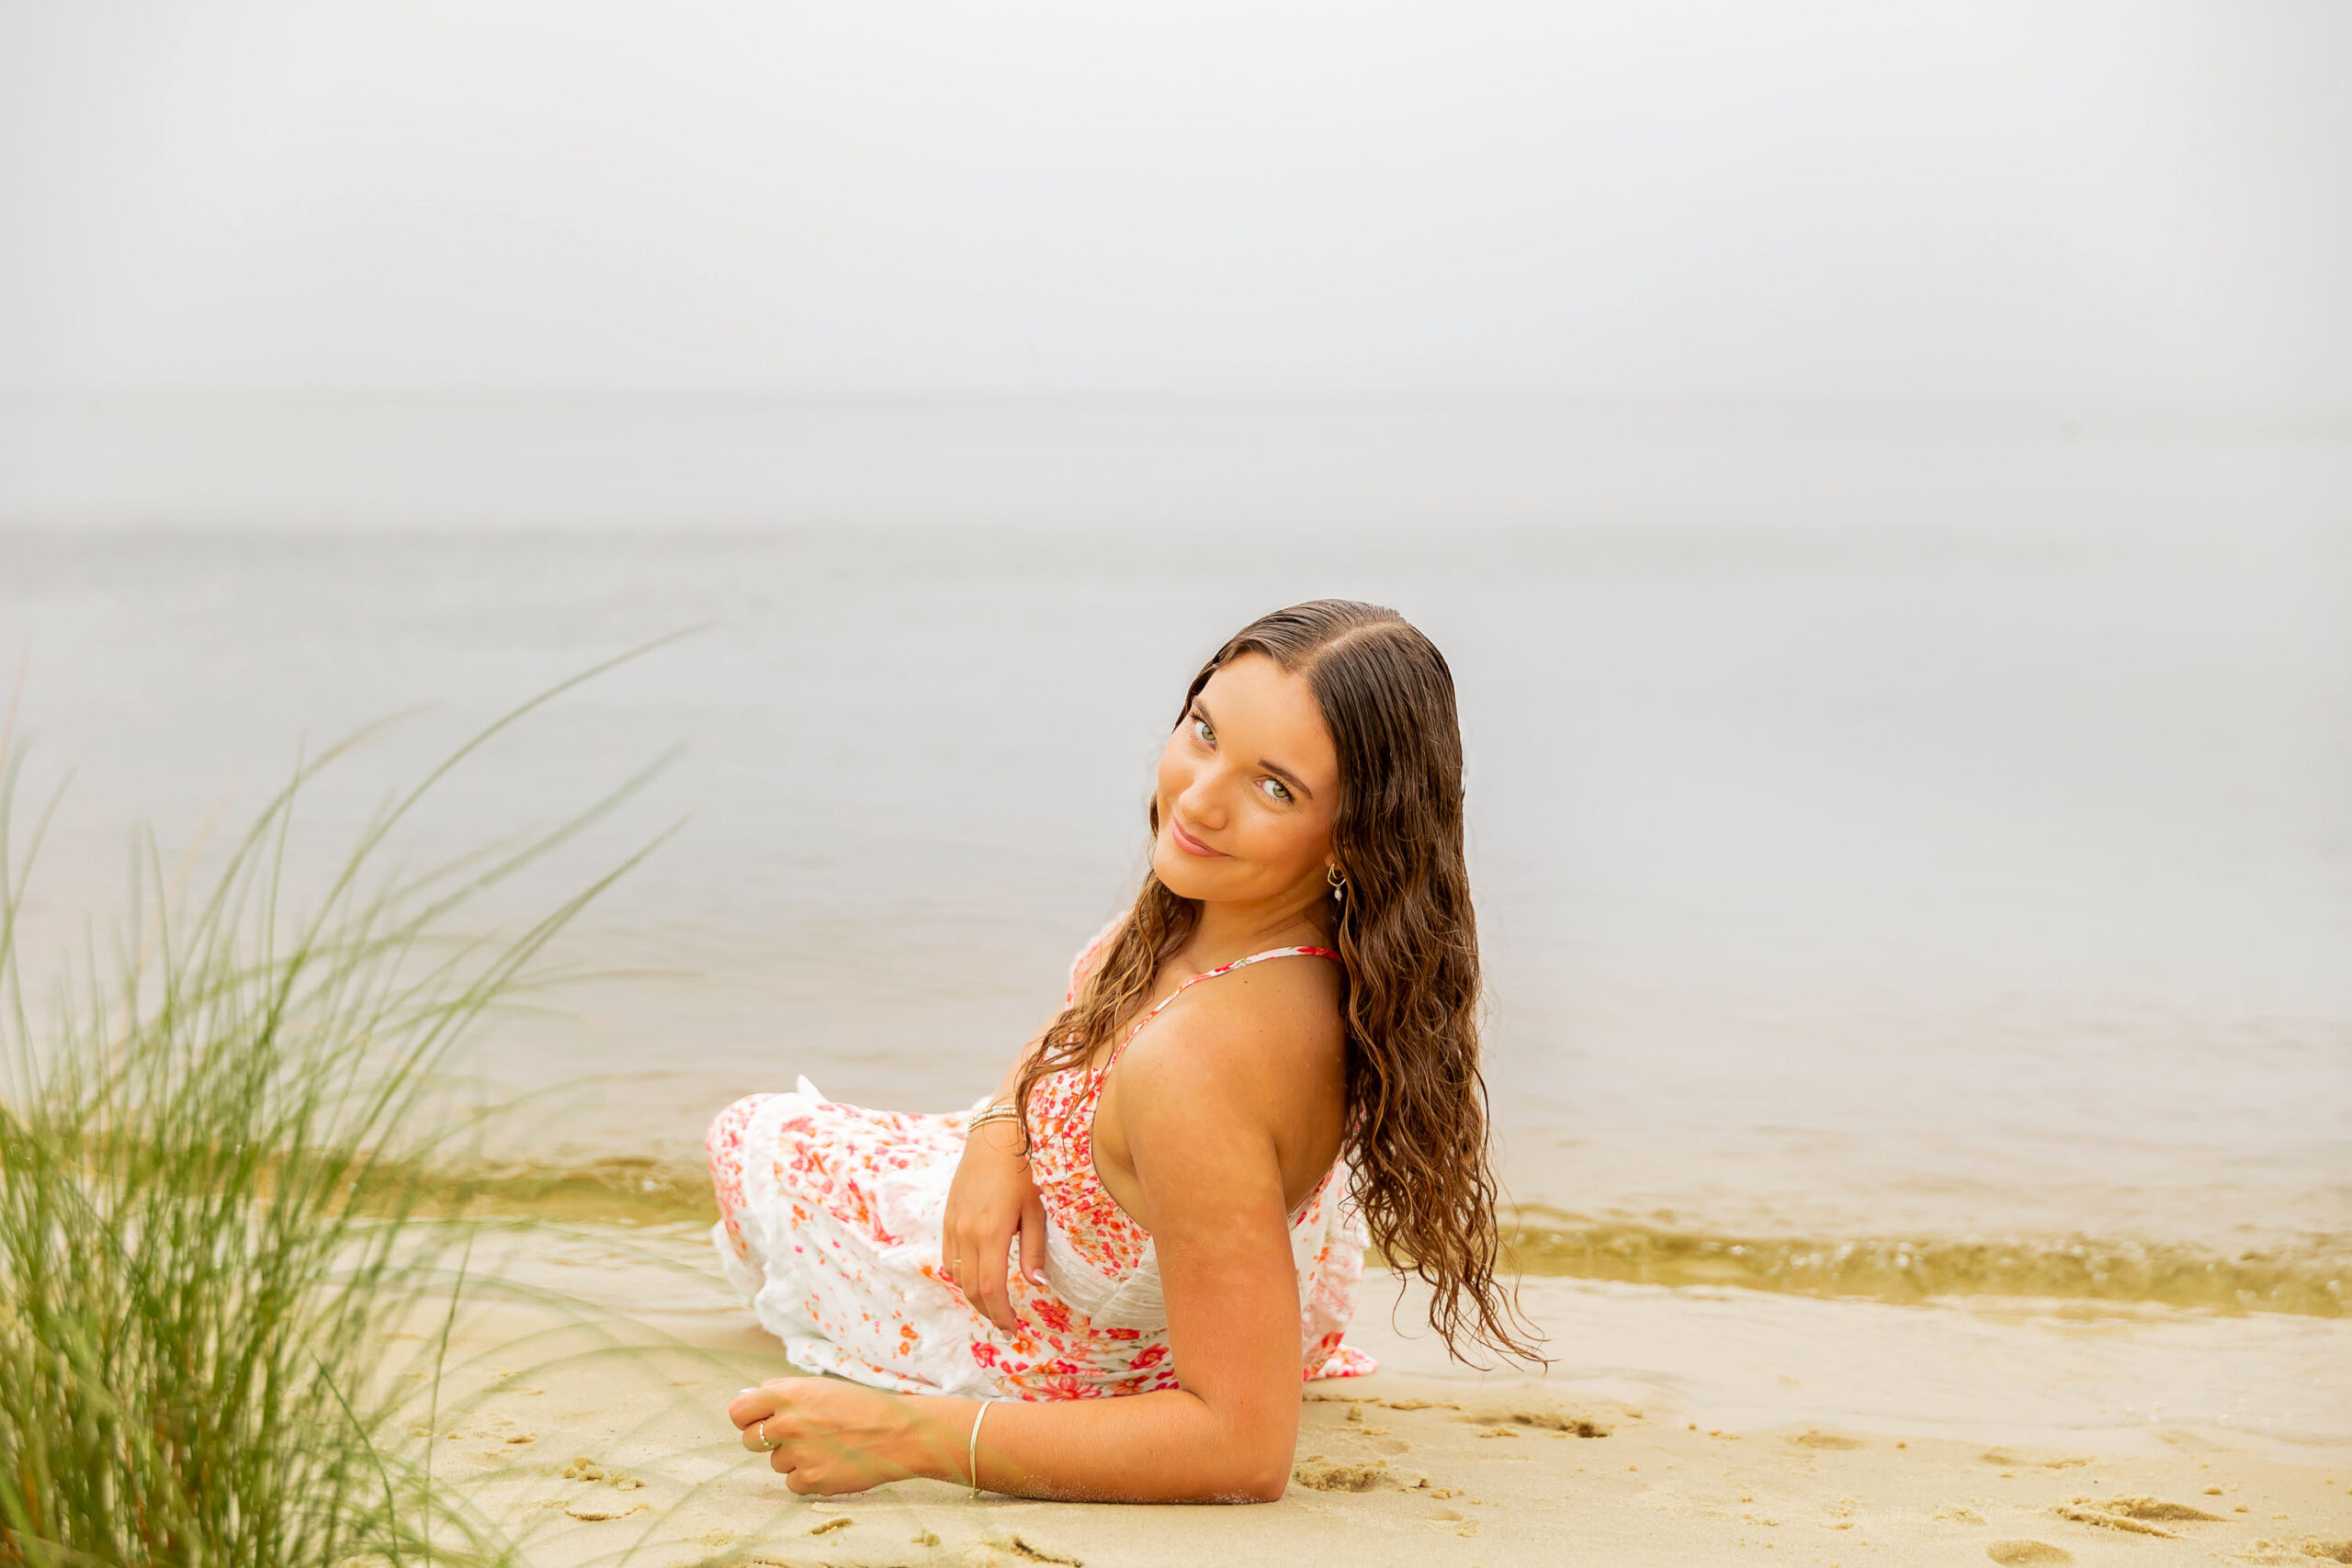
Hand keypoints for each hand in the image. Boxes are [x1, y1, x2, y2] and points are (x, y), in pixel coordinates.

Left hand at [729, 1377, 933, 1494]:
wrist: (899, 1433)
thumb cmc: (861, 1406)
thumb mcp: (820, 1385)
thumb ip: (780, 1390)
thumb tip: (745, 1398)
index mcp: (789, 1395)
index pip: (738, 1410)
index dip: (747, 1416)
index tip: (758, 1418)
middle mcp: (789, 1424)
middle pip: (750, 1440)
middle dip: (767, 1438)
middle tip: (796, 1434)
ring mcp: (799, 1454)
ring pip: (775, 1462)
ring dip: (793, 1457)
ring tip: (825, 1446)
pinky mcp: (812, 1481)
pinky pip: (792, 1482)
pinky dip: (807, 1476)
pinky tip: (830, 1462)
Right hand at [940, 1114, 1046, 1331]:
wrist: (997, 1133)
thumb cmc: (1025, 1168)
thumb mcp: (1036, 1209)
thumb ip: (1034, 1249)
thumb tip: (1035, 1285)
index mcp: (991, 1232)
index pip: (990, 1287)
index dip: (1000, 1314)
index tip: (1012, 1329)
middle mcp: (966, 1232)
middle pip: (971, 1287)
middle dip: (988, 1311)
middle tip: (1006, 1325)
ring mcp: (953, 1224)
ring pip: (957, 1275)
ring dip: (974, 1295)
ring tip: (994, 1305)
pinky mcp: (948, 1216)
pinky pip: (949, 1256)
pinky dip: (961, 1274)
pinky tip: (977, 1277)